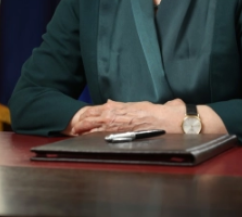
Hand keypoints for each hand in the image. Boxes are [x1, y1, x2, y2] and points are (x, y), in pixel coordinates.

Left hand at [63, 99, 186, 135]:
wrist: (169, 119)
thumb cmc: (156, 113)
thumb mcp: (137, 105)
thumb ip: (122, 105)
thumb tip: (110, 102)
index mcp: (119, 106)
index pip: (97, 109)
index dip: (86, 113)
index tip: (78, 117)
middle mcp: (116, 113)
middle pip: (92, 116)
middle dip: (81, 121)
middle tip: (71, 126)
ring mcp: (118, 123)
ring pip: (95, 125)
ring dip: (84, 128)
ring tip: (75, 132)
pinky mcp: (122, 132)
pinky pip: (104, 134)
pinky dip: (93, 136)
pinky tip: (87, 138)